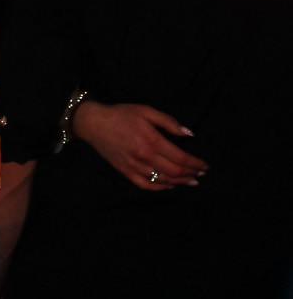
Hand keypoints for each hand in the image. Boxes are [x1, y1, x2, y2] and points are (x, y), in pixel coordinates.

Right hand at [74, 100, 204, 190]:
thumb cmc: (121, 115)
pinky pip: (145, 184)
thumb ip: (169, 122)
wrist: (93, 123)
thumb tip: (189, 134)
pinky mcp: (124, 171)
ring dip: (179, 182)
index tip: (205, 166)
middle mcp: (143, 156)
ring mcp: (133, 166)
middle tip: (201, 174)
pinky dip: (159, 187)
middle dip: (191, 174)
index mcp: (151, 140)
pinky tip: (169, 186)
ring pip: (161, 180)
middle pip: (174, 171)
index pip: (180, 158)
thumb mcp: (146, 111)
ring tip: (190, 181)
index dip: (195, 164)